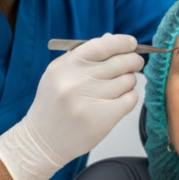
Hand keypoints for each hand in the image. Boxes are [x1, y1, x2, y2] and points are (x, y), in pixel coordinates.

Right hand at [0, 34, 143, 179]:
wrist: (42, 140)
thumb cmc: (53, 105)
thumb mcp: (59, 73)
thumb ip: (84, 55)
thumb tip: (112, 38)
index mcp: (66, 66)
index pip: (103, 45)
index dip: (122, 42)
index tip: (131, 43)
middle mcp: (77, 81)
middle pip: (121, 62)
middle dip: (133, 60)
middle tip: (135, 62)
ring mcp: (90, 101)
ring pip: (128, 80)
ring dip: (129, 81)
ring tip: (119, 86)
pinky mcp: (103, 119)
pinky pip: (130, 99)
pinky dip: (129, 97)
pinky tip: (119, 100)